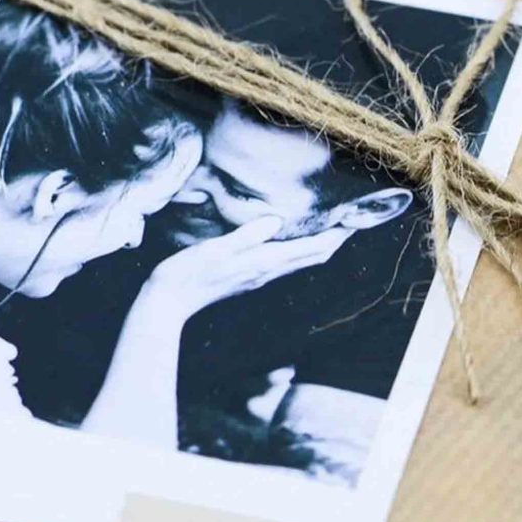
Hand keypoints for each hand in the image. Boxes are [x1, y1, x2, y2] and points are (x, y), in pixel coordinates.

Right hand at [143, 216, 352, 318]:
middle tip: (351, 219)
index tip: (353, 219)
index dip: (335, 235)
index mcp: (263, 262)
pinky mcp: (248, 278)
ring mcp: (258, 277)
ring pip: (301, 261)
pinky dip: (300, 250)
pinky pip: (286, 263)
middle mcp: (267, 272)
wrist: (168, 303)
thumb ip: (246, 235)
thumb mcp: (215, 248)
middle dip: (335, 239)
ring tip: (332, 226)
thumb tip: (275, 220)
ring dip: (320, 245)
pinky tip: (296, 240)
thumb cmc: (187, 273)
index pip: (311, 249)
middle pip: (313, 257)